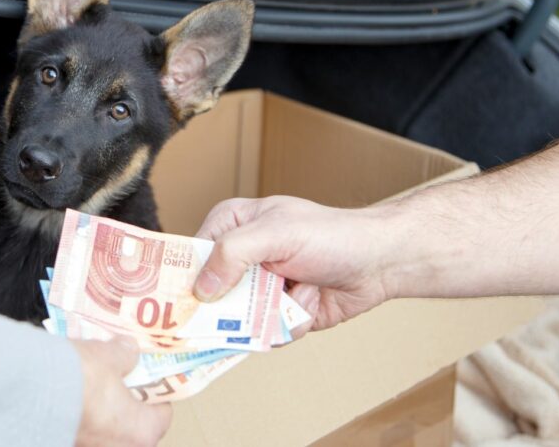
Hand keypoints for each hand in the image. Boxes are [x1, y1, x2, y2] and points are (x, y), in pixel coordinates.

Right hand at [73, 337, 171, 445]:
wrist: (26, 389)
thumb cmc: (78, 378)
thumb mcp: (109, 356)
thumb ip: (124, 354)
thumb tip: (128, 349)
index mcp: (142, 433)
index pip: (162, 414)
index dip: (157, 389)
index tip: (150, 373)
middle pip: (133, 422)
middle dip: (127, 397)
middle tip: (121, 372)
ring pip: (105, 426)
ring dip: (102, 405)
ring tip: (93, 377)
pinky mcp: (65, 442)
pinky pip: (81, 426)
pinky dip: (80, 411)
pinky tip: (71, 388)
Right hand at [192, 196, 392, 334]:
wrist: (380, 262)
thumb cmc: (331, 235)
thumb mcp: (276, 234)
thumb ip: (233, 253)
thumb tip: (201, 288)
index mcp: (231, 225)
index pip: (191, 254)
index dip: (182, 278)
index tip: (178, 303)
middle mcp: (241, 257)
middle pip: (210, 295)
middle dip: (230, 308)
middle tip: (243, 309)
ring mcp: (260, 287)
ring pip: (239, 320)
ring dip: (269, 314)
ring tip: (295, 293)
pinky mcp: (279, 312)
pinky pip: (268, 332)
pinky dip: (291, 323)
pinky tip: (310, 302)